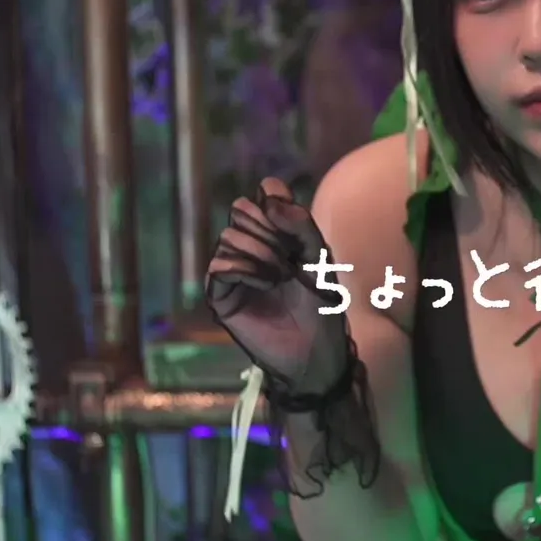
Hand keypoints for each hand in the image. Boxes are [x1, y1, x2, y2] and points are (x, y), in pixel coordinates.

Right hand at [206, 177, 348, 392]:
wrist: (316, 347)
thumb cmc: (320, 303)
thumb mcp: (318, 256)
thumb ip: (300, 222)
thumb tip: (268, 192)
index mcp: (273, 234)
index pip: (261, 196)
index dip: (275, 204)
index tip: (295, 227)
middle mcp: (248, 247)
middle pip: (240, 210)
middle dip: (268, 229)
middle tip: (289, 257)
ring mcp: (232, 271)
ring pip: (229, 237)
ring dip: (261, 253)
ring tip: (282, 276)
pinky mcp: (221, 296)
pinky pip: (219, 266)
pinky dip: (245, 271)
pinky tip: (267, 284)